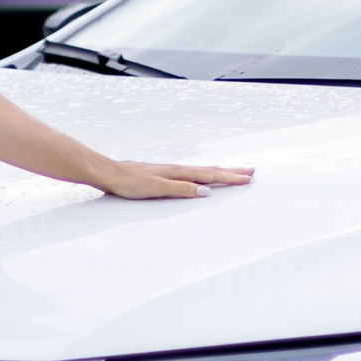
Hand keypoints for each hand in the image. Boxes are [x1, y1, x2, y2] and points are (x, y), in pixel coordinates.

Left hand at [72, 155, 252, 201]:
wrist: (110, 173)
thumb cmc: (130, 182)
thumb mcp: (157, 188)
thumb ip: (182, 189)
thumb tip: (206, 190)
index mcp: (178, 172)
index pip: (210, 175)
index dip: (229, 177)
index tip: (248, 178)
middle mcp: (177, 169)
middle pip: (209, 170)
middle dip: (230, 172)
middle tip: (250, 171)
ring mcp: (170, 171)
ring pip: (201, 170)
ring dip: (218, 171)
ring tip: (232, 171)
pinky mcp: (163, 174)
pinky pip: (190, 173)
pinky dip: (203, 173)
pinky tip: (200, 176)